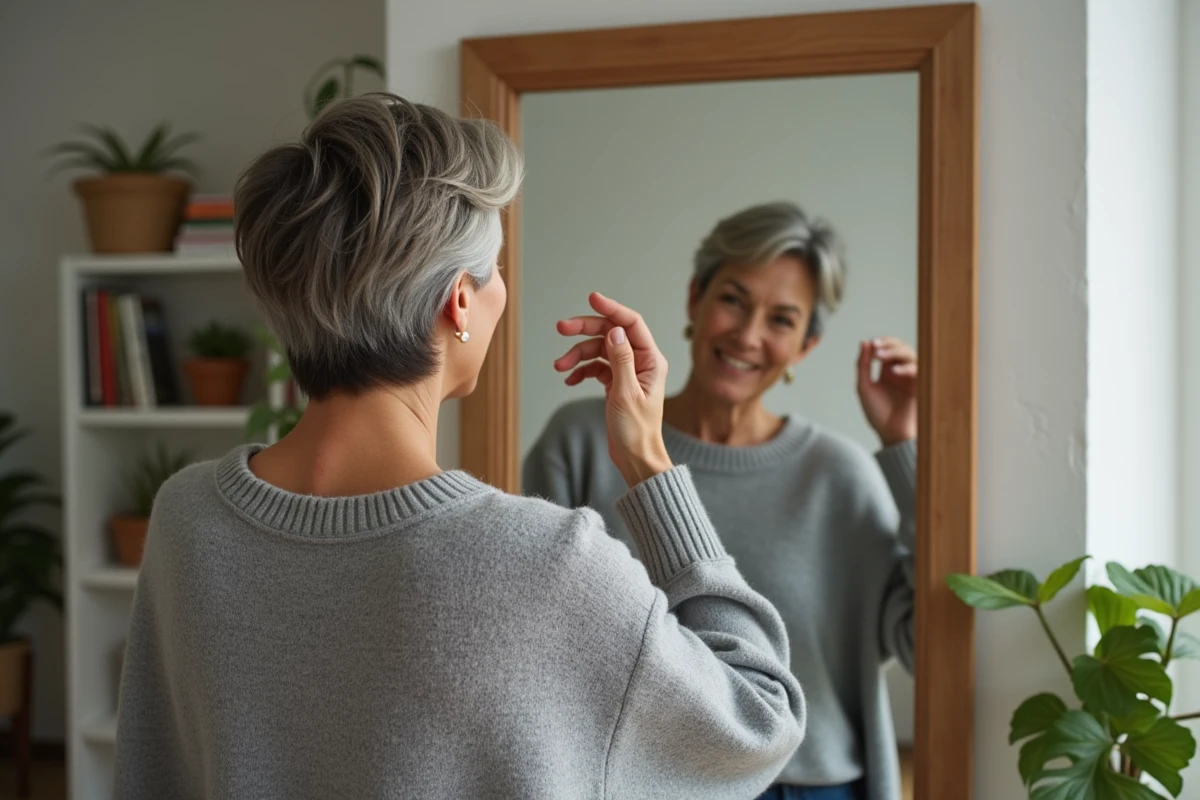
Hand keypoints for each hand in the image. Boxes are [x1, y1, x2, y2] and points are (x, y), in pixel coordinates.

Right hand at [555, 293, 671, 486]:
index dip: (611, 309)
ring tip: (559, 366)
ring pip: (599, 350)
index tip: (592, 299)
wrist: (635, 458)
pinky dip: (581, 370)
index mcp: (651, 360)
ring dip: (577, 354)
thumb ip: (620, 360)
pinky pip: (595, 367)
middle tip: (561, 327)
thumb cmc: (636, 431)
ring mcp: (627, 372)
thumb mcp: (626, 393)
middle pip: (611, 333)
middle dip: (585, 329)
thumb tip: (614, 331)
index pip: (631, 324)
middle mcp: (641, 362)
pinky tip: (570, 380)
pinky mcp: (616, 383)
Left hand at [856, 337, 916, 446]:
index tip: (873, 343)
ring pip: (911, 355)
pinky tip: (895, 371)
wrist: (890, 433)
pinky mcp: (921, 385)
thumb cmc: (877, 414)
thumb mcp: (864, 387)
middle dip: (890, 345)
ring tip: (882, 357)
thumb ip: (863, 365)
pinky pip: (919, 370)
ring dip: (897, 353)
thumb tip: (864, 342)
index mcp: (887, 371)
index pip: (888, 348)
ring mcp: (911, 377)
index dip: (882, 342)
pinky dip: (907, 368)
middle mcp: (901, 372)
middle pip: (901, 348)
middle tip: (878, 348)